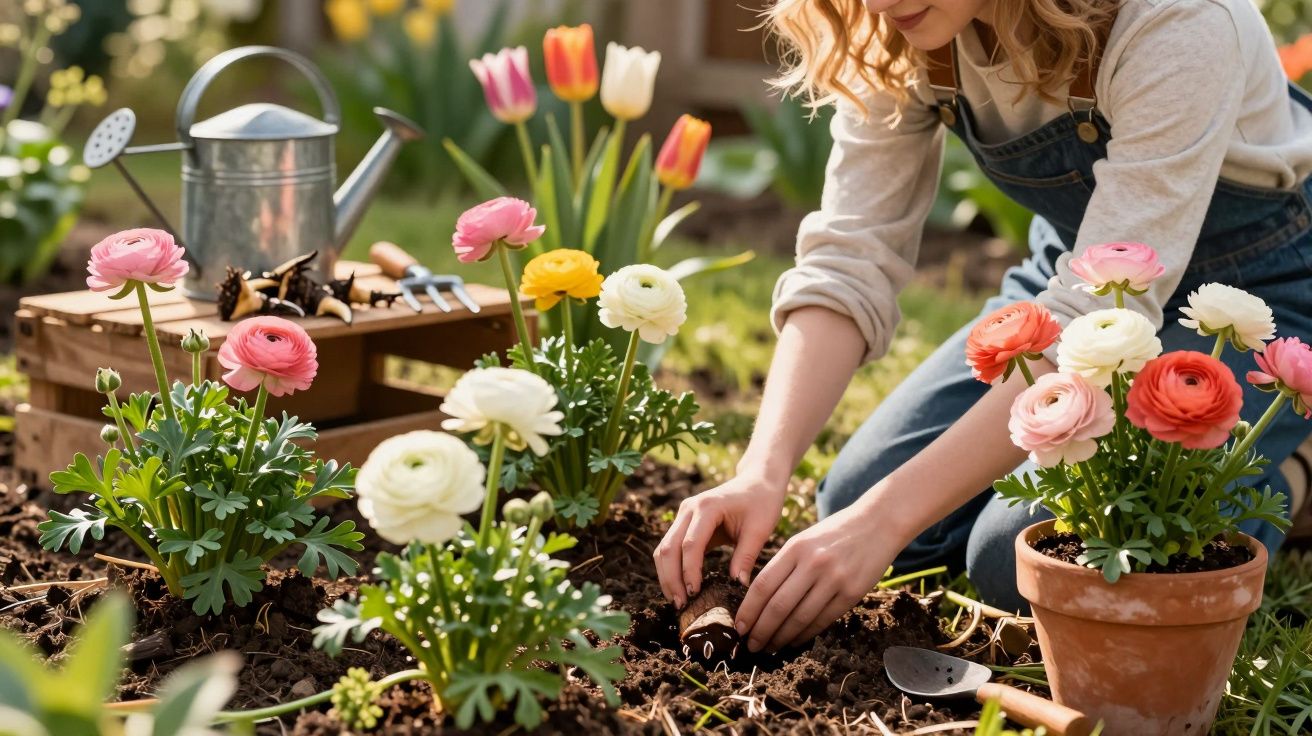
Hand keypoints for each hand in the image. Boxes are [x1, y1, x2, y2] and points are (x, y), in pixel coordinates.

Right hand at [653, 471, 785, 607]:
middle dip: (671, 579)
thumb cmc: (762, 503)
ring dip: (667, 576)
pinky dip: (671, 568)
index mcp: (708, 507)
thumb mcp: (760, 530)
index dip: (690, 572)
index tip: (695, 594)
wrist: (758, 481)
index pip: (691, 544)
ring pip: (664, 549)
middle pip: (669, 548)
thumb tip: (736, 588)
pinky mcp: (684, 522)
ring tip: (678, 601)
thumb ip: (746, 557)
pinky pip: (670, 547)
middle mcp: (689, 508)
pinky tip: (680, 588)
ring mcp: (683, 514)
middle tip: (681, 605)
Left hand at [734, 500, 896, 652]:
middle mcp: (813, 563)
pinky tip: (793, 641)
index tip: (739, 627)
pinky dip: (804, 634)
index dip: (748, 610)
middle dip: (760, 630)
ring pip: (799, 618)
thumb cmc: (834, 534)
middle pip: (778, 606)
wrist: (877, 524)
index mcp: (795, 547)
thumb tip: (759, 601)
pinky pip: (822, 620)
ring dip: (781, 638)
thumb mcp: (804, 540)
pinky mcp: (852, 592)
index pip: (763, 585)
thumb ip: (783, 565)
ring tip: (769, 648)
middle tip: (750, 645)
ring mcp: (834, 579)